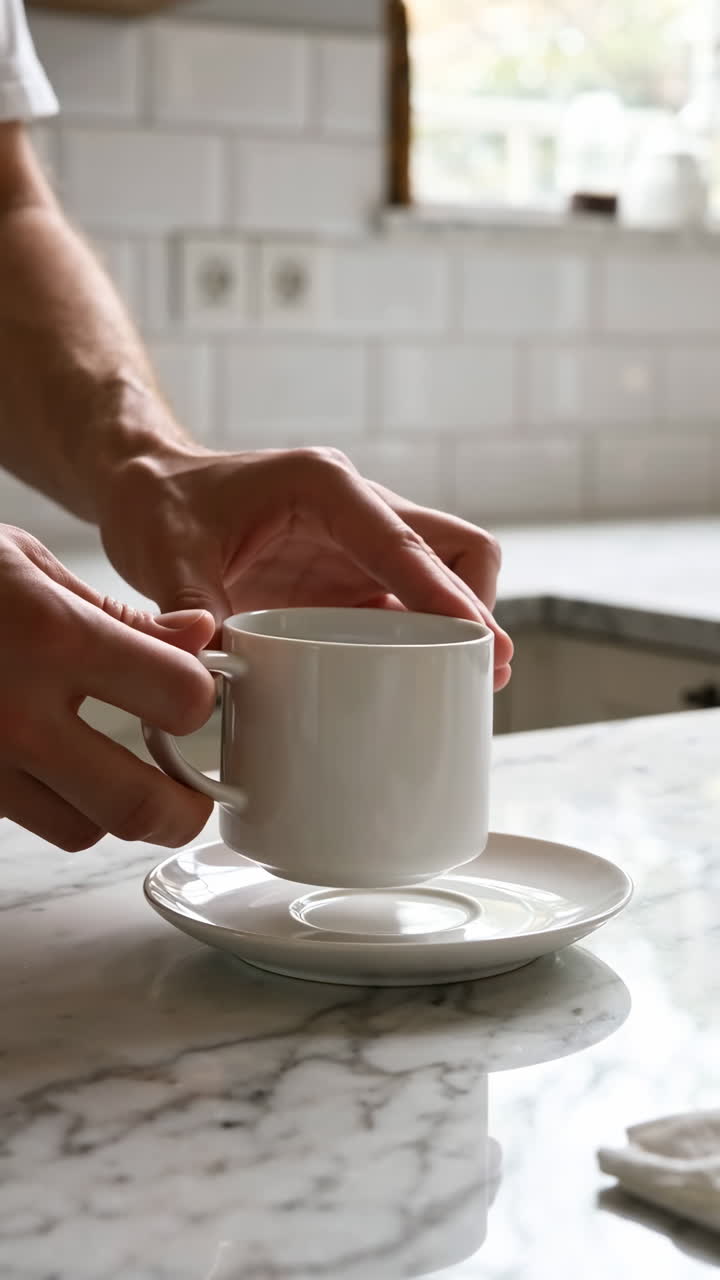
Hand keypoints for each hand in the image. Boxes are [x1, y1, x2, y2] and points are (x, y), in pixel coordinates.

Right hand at [0, 525, 217, 850]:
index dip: (202, 701)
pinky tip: (46, 761)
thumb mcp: (31, 565)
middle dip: (182, 808)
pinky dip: (49, 804)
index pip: (178, 699)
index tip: (197, 695)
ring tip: (108, 766)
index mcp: (50, 637)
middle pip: (136, 806)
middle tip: (189, 791)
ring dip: (109, 808)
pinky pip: (23, 821)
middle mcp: (14, 714)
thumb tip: (200, 639)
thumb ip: (121, 613)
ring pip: (81, 830)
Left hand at [99, 446, 512, 689]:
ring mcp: (359, 546)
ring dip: (459, 627)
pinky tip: (420, 681)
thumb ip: (187, 603)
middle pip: (455, 548)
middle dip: (477, 608)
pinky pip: (407, 608)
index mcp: (325, 487)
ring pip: (443, 576)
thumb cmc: (159, 504)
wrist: (149, 490)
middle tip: (485, 668)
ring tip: (469, 683)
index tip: (479, 643)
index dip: (446, 595)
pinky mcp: (349, 579)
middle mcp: (357, 509)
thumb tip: (204, 659)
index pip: (404, 541)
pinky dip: (423, 642)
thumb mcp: (162, 553)